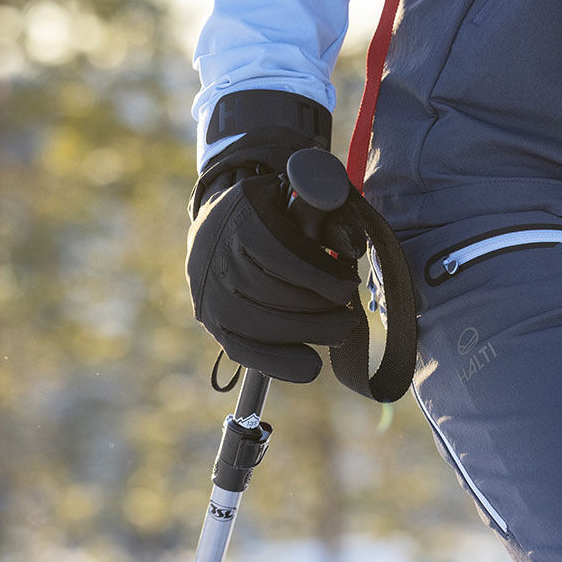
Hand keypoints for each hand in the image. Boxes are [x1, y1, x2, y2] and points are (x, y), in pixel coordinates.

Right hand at [186, 163, 364, 382]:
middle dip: (317, 310)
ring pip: (257, 323)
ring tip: (339, 332)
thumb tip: (353, 250)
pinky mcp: (210, 319)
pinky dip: (278, 362)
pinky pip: (241, 349)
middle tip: (349, 317)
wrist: (220, 223)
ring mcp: (208, 290)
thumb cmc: (275, 210)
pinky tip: (310, 365)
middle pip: (268, 291)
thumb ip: (332, 215)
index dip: (316, 275)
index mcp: (240, 214)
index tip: (347, 286)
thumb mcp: (303, 195)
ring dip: (306, 333)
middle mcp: (215, 253)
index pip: (277, 252)